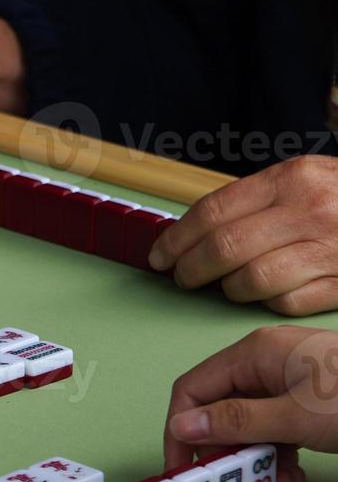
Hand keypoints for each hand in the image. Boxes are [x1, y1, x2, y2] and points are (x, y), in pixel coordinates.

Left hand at [149, 156, 337, 315]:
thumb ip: (254, 201)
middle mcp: (311, 210)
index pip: (212, 212)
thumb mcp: (304, 180)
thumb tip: (189, 231)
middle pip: (223, 249)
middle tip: (182, 277)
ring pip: (249, 282)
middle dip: (190, 269)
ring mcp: (330, 249)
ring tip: (228, 284)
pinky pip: (285, 303)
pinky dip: (268, 302)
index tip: (159, 255)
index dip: (175, 239)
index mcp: (293, 178)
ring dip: (228, 289)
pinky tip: (271, 292)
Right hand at [163, 326, 337, 481]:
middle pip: (221, 411)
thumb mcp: (294, 417)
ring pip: (250, 427)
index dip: (181, 429)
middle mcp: (267, 365)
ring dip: (255, 463)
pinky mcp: (308, 404)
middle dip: (225, 452)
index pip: (193, 390)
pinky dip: (279, 459)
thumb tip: (183, 427)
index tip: (183, 466)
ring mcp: (289, 384)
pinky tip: (292, 480)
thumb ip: (234, 422)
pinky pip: (276, 432)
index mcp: (255, 354)